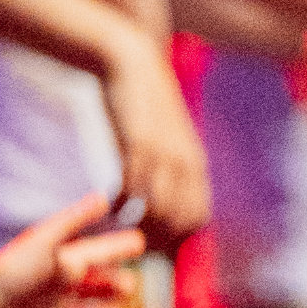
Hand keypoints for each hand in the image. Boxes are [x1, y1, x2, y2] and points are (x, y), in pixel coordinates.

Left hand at [0, 196, 144, 307]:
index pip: (97, 255)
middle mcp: (57, 293)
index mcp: (60, 267)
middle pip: (94, 288)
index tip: (138, 242)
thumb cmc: (13, 273)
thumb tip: (102, 199)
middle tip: (129, 285)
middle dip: (114, 286)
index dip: (117, 249)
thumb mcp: (45, 242)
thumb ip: (72, 222)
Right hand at [97, 28, 210, 246]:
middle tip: (130, 242)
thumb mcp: (169, 137)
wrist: (132, 64)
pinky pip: (131, 191)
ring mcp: (162, 155)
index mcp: (195, 164)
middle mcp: (185, 163)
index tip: (153, 244)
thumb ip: (173, 166)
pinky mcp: (137, 146)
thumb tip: (167, 198)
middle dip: (156, 240)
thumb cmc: (146, 104)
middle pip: (179, 222)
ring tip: (117, 227)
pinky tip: (109, 205)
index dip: (177, 239)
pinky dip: (119, 206)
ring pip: (157, 212)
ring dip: (135, 227)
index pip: (197, 219)